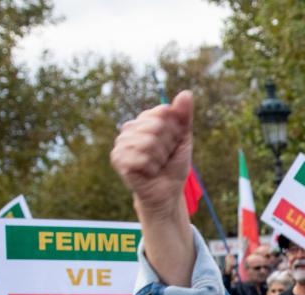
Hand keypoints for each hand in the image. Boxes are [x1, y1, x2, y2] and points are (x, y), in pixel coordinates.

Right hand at [110, 90, 194, 218]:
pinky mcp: (118, 160)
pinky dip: (151, 167)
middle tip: (164, 156)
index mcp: (144, 120)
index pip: (163, 112)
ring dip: (160, 158)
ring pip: (148, 142)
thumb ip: (183, 116)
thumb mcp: (183, 137)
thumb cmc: (174, 163)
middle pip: (156, 126)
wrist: (168, 191)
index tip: (173, 142)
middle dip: (168, 145)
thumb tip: (187, 93)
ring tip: (157, 164)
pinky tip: (149, 172)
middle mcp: (129, 128)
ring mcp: (121, 143)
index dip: (175, 130)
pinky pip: (141, 157)